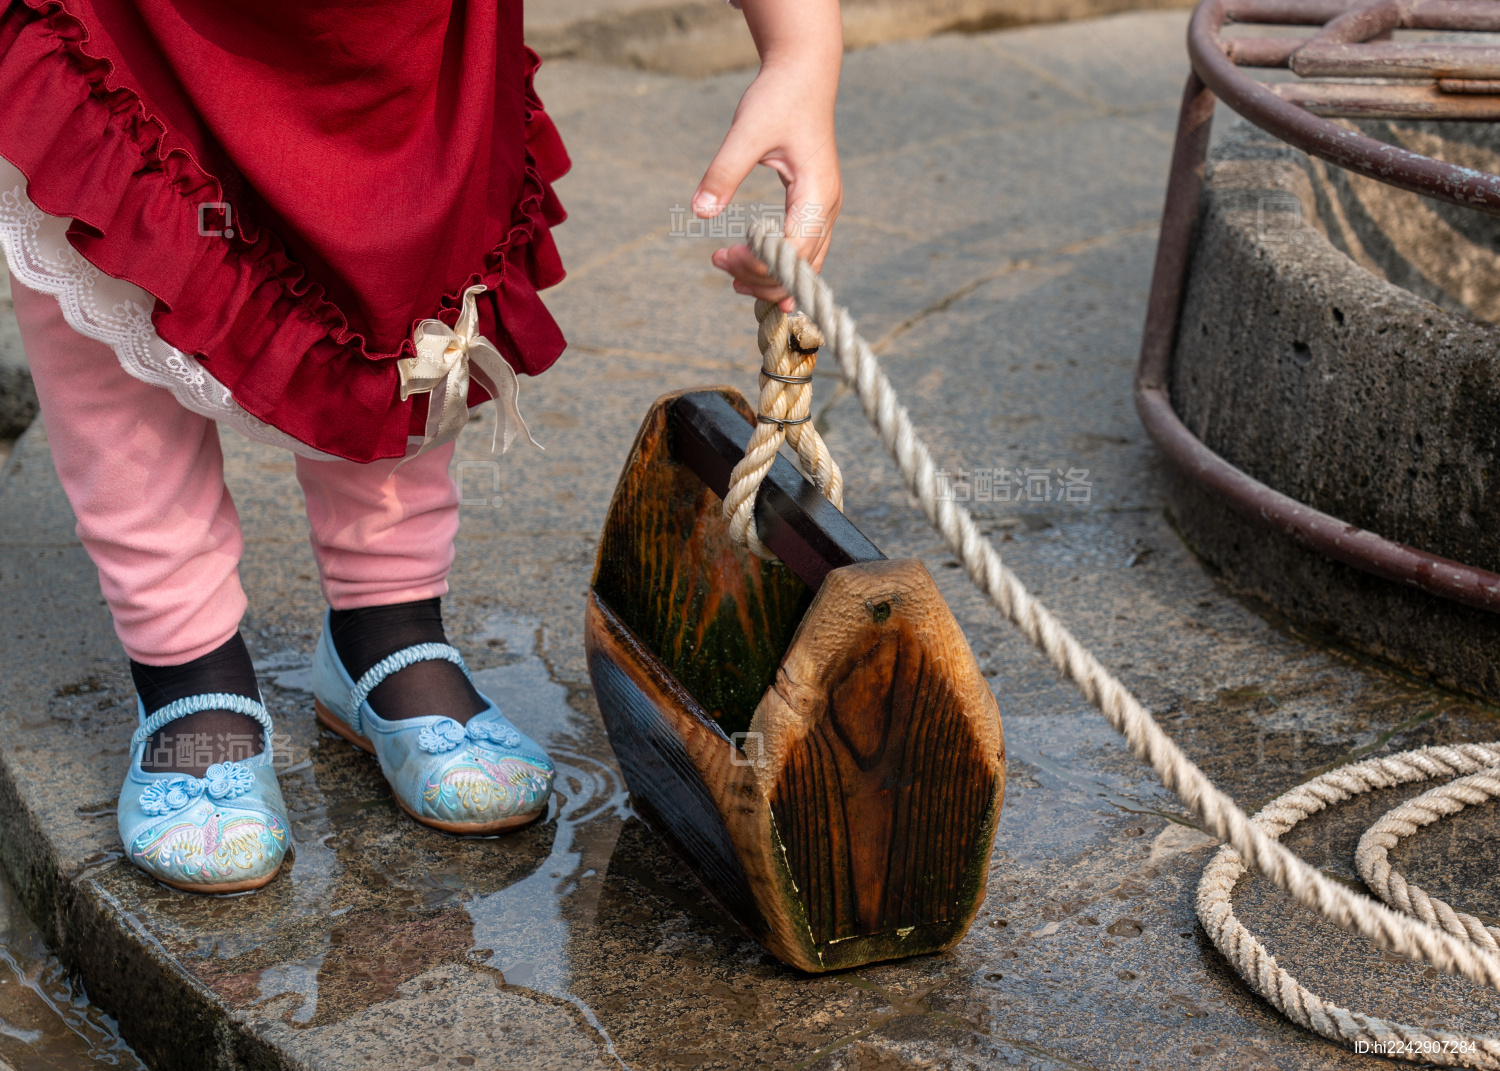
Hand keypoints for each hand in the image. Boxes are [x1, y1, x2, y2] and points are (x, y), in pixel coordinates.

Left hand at [693, 0, 842, 311]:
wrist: (804, 74)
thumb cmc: (778, 98)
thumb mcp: (746, 131)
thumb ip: (723, 172)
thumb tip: (699, 210)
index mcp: (816, 193)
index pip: (790, 252)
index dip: (757, 265)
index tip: (720, 256)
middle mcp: (827, 207)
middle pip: (800, 267)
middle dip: (760, 277)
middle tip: (718, 263)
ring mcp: (825, 208)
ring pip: (806, 264)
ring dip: (772, 279)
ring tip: (733, 281)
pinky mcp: (816, 205)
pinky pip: (805, 250)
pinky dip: (782, 267)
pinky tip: (755, 273)